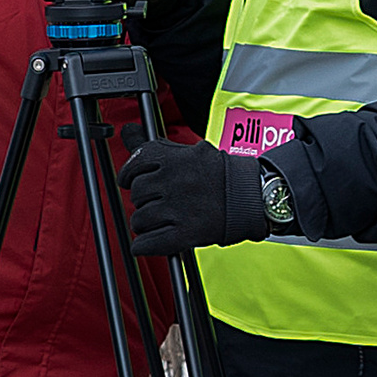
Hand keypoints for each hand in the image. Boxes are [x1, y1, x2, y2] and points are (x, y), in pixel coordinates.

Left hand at [122, 136, 268, 254]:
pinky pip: (148, 243)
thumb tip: (127, 131)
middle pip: (136, 194)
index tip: (128, 180)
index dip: (127, 175)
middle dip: (143, 199)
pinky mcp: (185, 234)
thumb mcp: (186, 151)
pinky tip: (152, 239)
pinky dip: (144, 245)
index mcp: (172, 160)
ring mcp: (179, 209)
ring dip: (145, 222)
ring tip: (161, 218)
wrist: (249, 196)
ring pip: (139, 220)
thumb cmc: (216, 174)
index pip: (133, 166)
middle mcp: (173, 183)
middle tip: (157, 200)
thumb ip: (152, 145)